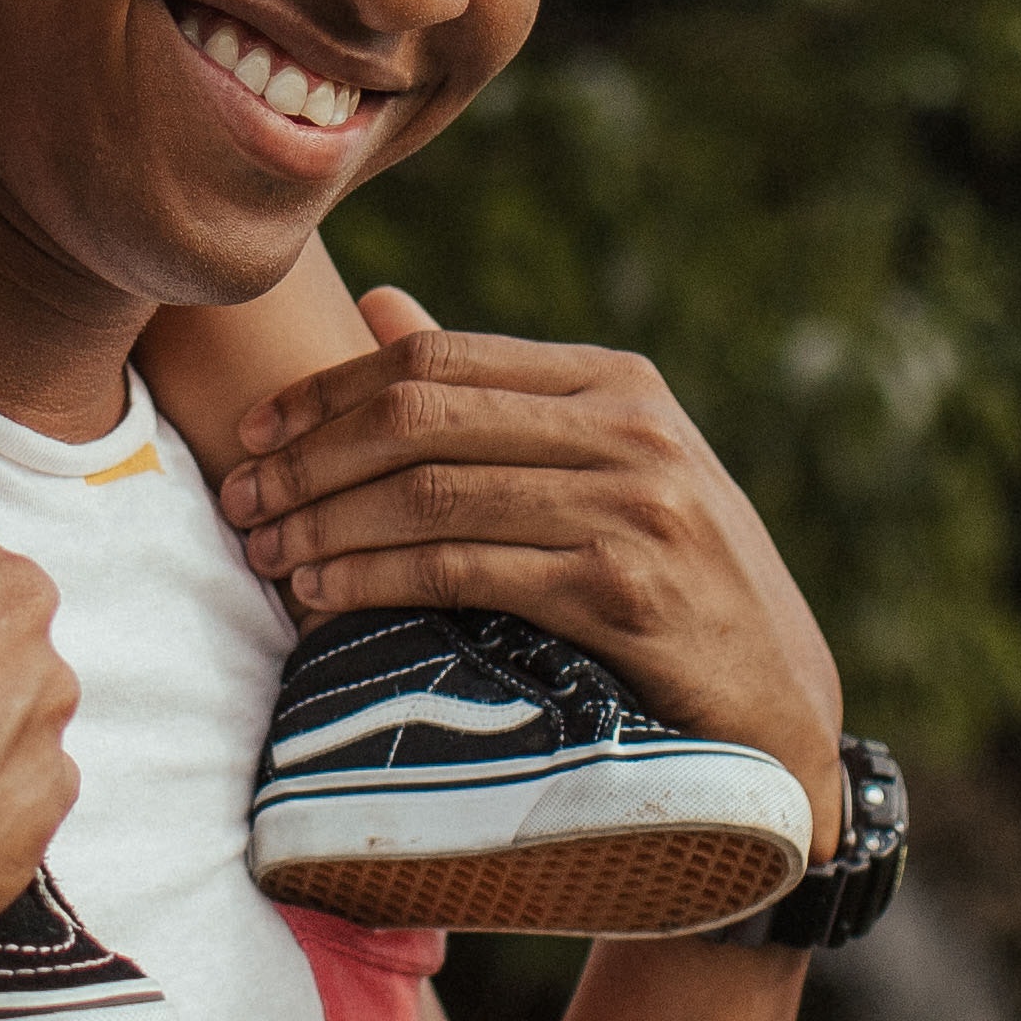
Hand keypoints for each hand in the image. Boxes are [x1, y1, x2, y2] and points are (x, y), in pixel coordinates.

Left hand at [216, 292, 850, 855]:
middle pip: (422, 416)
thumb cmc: (676, 586)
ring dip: (326, 523)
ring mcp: (635, 509)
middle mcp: (631, 429)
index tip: (255, 433)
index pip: (436, 359)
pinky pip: (463, 570)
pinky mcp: (624, 594)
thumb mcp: (605, 468)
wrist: (781, 714)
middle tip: (239, 499)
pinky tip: (325, 598)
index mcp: (616, 382)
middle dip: (310, 458)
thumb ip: (495, 395)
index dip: (328, 391)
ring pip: (432, 493)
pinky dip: (376, 580)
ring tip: (265, 553)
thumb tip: (382, 306)